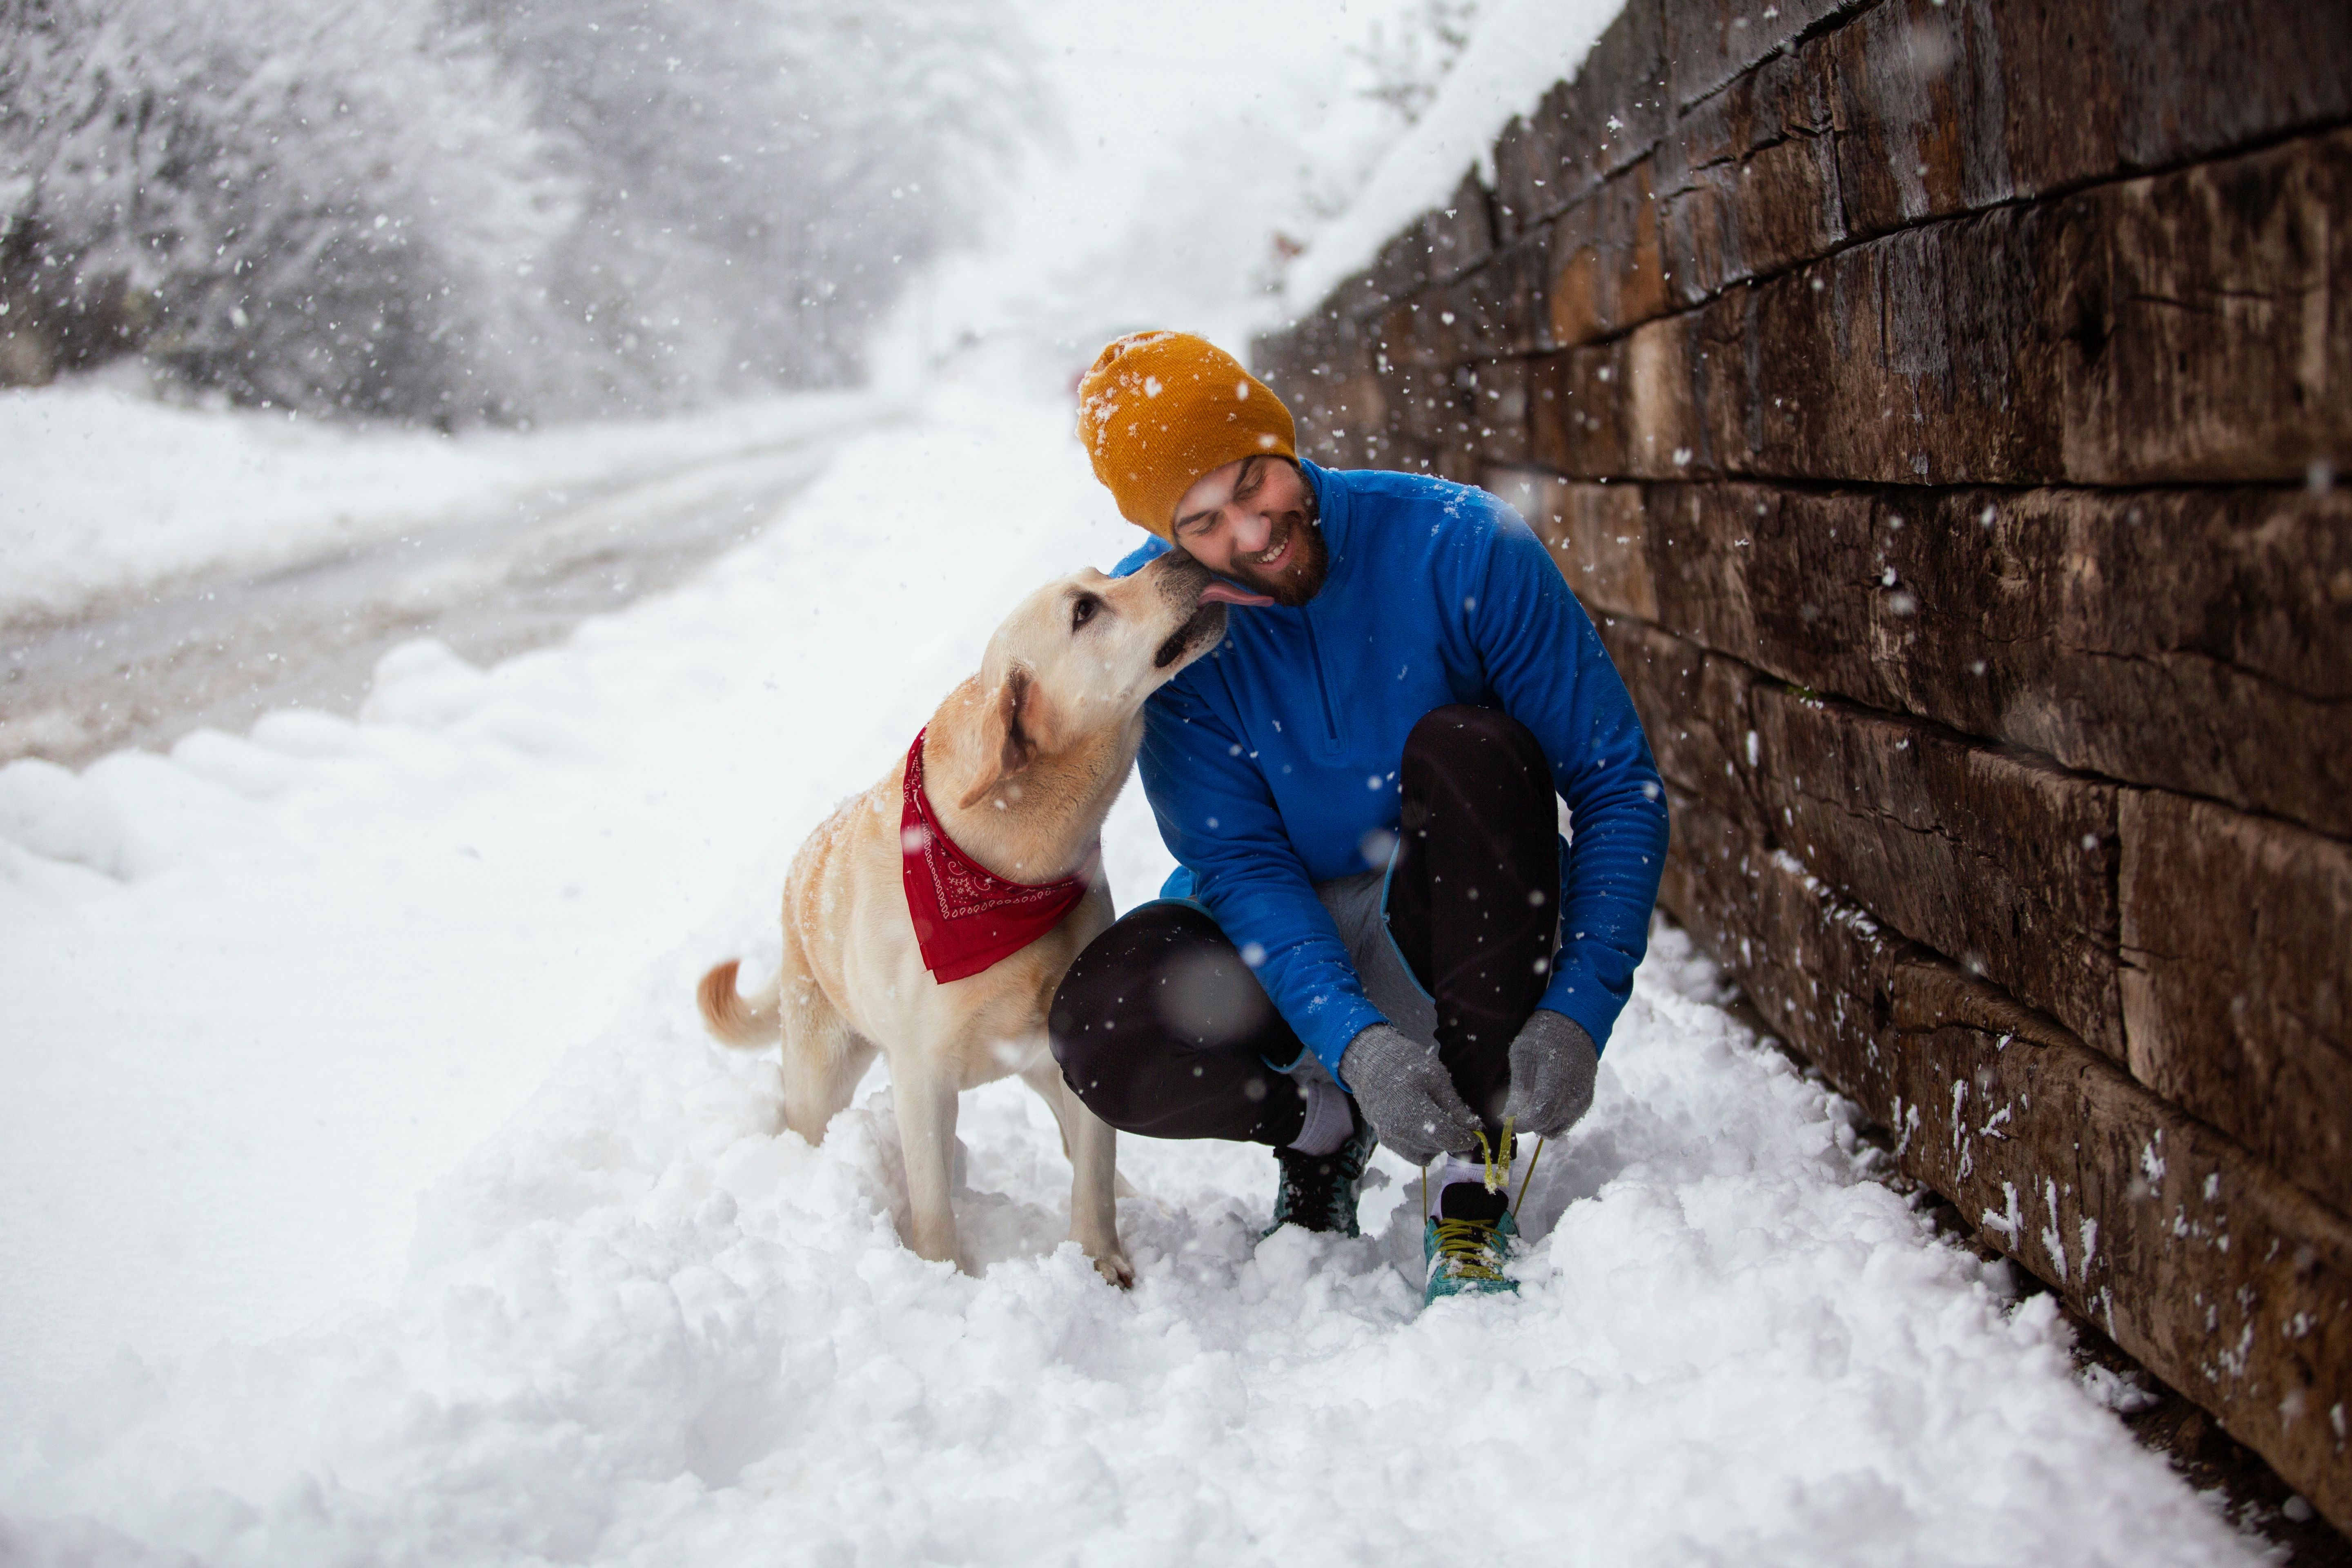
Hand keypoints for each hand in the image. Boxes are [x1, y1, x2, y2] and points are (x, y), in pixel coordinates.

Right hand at [1337, 1024, 1479, 1166]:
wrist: (1368, 1060)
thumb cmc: (1404, 1062)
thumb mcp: (1436, 1077)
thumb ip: (1454, 1106)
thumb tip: (1474, 1127)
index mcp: (1414, 1115)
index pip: (1449, 1139)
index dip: (1466, 1139)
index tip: (1475, 1131)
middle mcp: (1400, 1133)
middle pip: (1438, 1148)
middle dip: (1452, 1138)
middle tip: (1456, 1120)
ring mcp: (1390, 1138)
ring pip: (1425, 1155)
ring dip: (1437, 1144)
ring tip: (1439, 1122)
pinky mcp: (1384, 1139)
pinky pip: (1410, 1153)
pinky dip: (1422, 1146)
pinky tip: (1424, 1127)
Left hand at [1499, 1010, 1598, 1138]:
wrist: (1576, 1022)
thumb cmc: (1545, 1034)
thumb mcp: (1523, 1053)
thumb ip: (1519, 1088)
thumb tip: (1508, 1116)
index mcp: (1557, 1082)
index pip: (1537, 1117)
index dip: (1519, 1123)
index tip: (1505, 1117)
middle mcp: (1574, 1096)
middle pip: (1546, 1126)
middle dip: (1527, 1122)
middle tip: (1516, 1106)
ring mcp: (1583, 1099)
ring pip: (1557, 1128)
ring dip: (1541, 1122)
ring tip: (1530, 1102)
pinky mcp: (1586, 1099)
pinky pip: (1567, 1121)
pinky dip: (1553, 1118)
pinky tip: (1544, 1101)